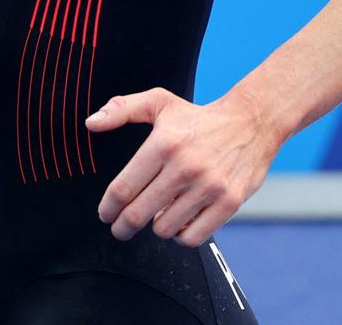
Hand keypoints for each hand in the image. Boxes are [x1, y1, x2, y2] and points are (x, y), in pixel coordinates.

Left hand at [87, 87, 280, 247]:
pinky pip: (193, 237)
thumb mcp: (159, 102)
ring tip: (158, 214)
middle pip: (138, 214)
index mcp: (164, 143)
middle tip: (120, 228)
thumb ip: (121, 109)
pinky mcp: (229, 202)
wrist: (250, 123)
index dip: (108, 208)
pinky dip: (181, 235)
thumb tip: (91, 123)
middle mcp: (186, 166)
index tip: (105, 214)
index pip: (123, 189)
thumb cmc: (198, 117)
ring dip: (156, 226)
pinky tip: (179, 221)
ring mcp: (209, 186)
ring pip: (164, 228)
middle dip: (122, 227)